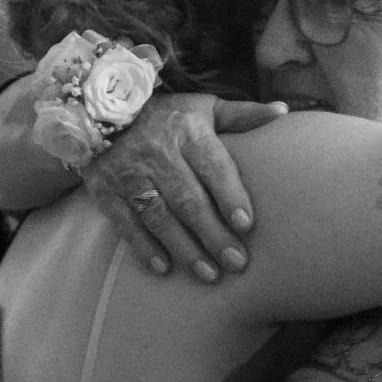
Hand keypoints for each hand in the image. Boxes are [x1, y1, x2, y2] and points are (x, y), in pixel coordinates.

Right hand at [84, 93, 288, 283]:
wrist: (99, 110)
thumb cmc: (165, 115)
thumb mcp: (203, 107)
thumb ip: (241, 114)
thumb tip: (282, 112)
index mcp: (187, 132)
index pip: (211, 165)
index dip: (229, 195)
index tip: (245, 224)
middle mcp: (158, 154)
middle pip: (188, 199)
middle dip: (213, 234)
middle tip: (236, 262)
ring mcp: (129, 175)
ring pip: (160, 216)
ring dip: (185, 247)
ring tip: (209, 274)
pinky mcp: (107, 192)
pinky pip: (126, 223)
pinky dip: (144, 247)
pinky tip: (164, 268)